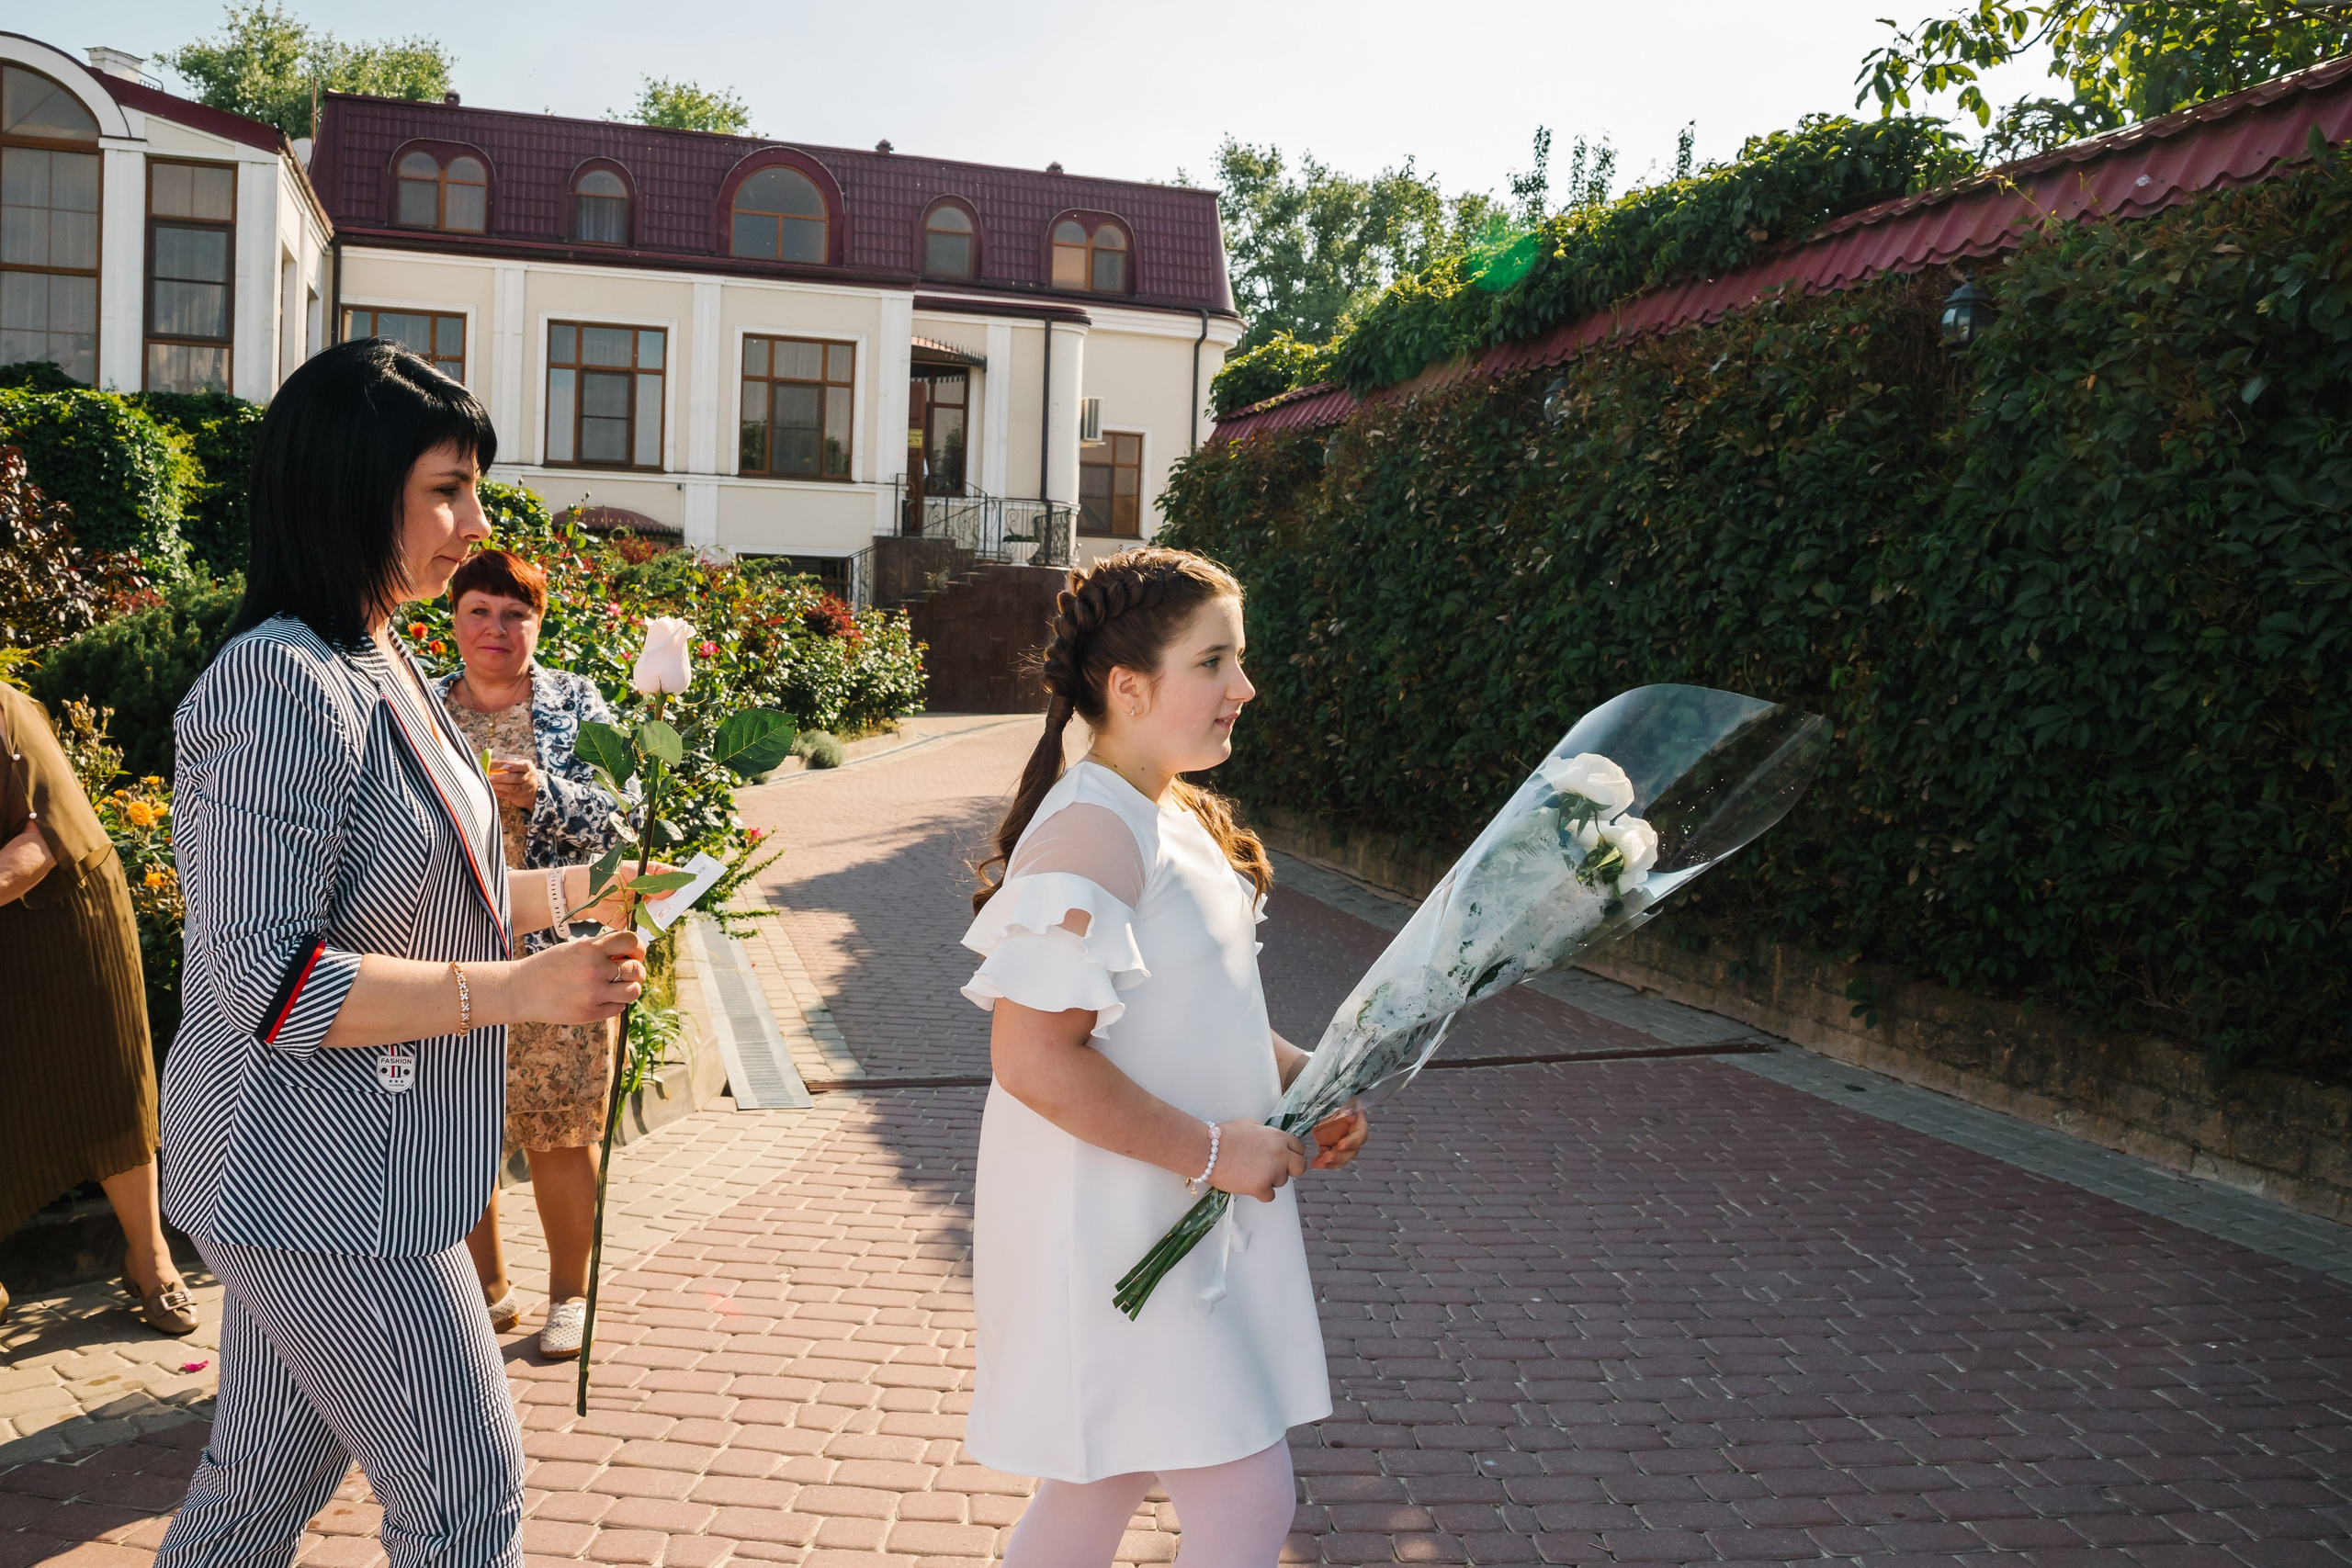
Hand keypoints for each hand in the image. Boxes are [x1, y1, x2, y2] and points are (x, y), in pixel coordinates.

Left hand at [487, 757, 539, 808]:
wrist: (532, 790)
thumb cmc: (520, 773)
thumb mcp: (518, 765)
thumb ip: (505, 762)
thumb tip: (488, 760)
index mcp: (527, 767)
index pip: (519, 765)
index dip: (509, 765)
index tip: (499, 765)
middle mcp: (528, 778)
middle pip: (515, 778)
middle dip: (501, 777)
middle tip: (489, 776)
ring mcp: (524, 789)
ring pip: (512, 788)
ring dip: (499, 785)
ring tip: (489, 782)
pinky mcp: (518, 797)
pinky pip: (506, 795)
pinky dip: (498, 792)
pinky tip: (491, 789)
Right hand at [511, 929, 644, 1023]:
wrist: (521, 990)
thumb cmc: (549, 966)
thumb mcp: (574, 948)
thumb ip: (601, 949)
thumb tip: (631, 954)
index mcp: (590, 949)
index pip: (630, 941)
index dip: (638, 947)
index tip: (635, 953)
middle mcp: (594, 970)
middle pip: (636, 969)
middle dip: (636, 970)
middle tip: (629, 972)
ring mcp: (593, 994)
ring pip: (633, 991)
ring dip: (630, 988)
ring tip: (619, 987)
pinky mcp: (590, 1014)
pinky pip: (618, 1008)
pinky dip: (616, 1003)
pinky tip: (603, 998)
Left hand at [577, 858, 679, 927]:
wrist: (586, 893)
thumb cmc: (608, 876)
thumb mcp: (631, 873)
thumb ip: (650, 882)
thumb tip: (669, 891)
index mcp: (653, 877)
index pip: (673, 878)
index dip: (683, 881)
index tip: (693, 883)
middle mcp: (652, 893)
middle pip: (671, 898)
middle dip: (677, 900)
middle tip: (681, 901)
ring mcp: (645, 908)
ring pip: (662, 913)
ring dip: (665, 913)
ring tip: (665, 910)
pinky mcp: (636, 922)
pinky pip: (648, 926)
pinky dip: (652, 927)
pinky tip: (654, 924)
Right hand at [1209, 1119, 1307, 1201]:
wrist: (1208, 1151)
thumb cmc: (1224, 1136)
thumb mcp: (1250, 1125)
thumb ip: (1266, 1134)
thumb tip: (1271, 1141)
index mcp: (1278, 1137)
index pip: (1299, 1148)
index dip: (1293, 1153)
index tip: (1286, 1158)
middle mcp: (1280, 1155)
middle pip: (1300, 1168)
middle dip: (1291, 1170)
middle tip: (1277, 1171)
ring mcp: (1272, 1173)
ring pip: (1281, 1182)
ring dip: (1270, 1180)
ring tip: (1251, 1173)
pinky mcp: (1261, 1188)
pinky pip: (1269, 1196)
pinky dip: (1260, 1192)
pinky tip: (1248, 1184)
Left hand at [1309, 1100, 1369, 1170]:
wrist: (1316, 1099)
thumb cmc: (1330, 1096)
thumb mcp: (1336, 1099)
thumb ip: (1343, 1106)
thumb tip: (1351, 1117)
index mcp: (1357, 1122)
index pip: (1360, 1135)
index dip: (1352, 1142)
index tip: (1340, 1145)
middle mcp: (1351, 1135)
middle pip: (1351, 1151)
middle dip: (1339, 1157)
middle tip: (1327, 1157)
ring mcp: (1340, 1143)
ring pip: (1341, 1159)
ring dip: (1331, 1163)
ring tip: (1319, 1164)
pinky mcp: (1329, 1147)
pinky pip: (1328, 1159)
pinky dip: (1321, 1162)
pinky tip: (1314, 1163)